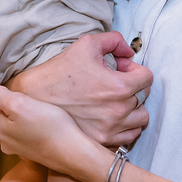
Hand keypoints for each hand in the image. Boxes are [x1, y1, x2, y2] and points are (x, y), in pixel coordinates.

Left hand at [0, 85, 106, 181]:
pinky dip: (29, 121)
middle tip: (13, 84)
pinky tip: (38, 117)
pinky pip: (26, 130)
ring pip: (14, 121)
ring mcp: (18, 147)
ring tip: (26, 99)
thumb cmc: (48, 126)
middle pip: (2, 112)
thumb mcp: (19, 104)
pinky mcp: (33, 150)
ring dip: (18, 111)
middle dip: (6, 100)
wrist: (73, 153)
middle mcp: (4, 140)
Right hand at [7, 31, 150, 146]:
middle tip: (114, 82)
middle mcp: (119, 110)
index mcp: (119, 86)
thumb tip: (128, 51)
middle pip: (144, 97)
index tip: (120, 69)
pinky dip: (126, 127)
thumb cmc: (60, 71)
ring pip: (141, 119)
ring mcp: (111, 129)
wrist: (35, 98)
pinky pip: (129, 137)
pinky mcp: (103, 141)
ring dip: (134, 108)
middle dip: (133, 86)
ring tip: (116, 101)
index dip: (134, 69)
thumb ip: (114, 40)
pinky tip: (112, 117)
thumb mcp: (86, 44)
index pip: (147, 77)